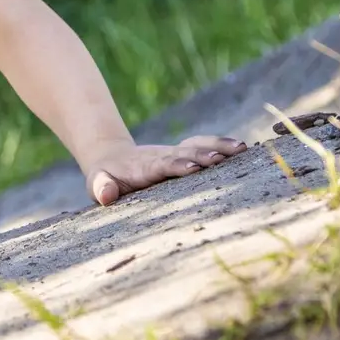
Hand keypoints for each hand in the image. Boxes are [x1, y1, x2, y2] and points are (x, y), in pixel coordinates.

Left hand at [85, 135, 246, 205]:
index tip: (193, 167)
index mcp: (143, 168)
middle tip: (221, 157)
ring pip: (197, 145)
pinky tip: (242, 148)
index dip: (176, 166)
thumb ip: (102, 188)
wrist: (112, 158)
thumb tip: (105, 195)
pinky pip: (202, 145)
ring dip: (217, 146)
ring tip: (241, 148)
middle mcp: (162, 157)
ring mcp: (174, 153)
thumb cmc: (105, 179)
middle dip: (202, 155)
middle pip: (184, 153)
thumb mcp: (98, 184)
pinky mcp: (183, 153)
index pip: (161, 166)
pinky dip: (221, 144)